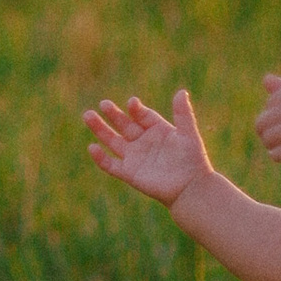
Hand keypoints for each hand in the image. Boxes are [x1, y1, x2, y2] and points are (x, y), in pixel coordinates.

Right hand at [84, 88, 213, 209]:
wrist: (190, 189)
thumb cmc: (192, 161)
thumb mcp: (188, 134)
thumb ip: (183, 114)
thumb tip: (181, 91)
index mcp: (156, 129)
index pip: (141, 115)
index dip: (136, 109)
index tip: (132, 103)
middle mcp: (142, 141)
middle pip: (123, 124)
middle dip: (112, 114)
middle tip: (103, 104)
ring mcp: (134, 157)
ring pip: (112, 141)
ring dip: (100, 129)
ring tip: (88, 115)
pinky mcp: (129, 173)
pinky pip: (111, 165)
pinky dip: (101, 158)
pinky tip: (92, 147)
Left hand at [255, 76, 280, 173]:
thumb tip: (266, 79)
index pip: (278, 98)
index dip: (268, 111)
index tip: (270, 123)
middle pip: (277, 115)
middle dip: (265, 127)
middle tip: (265, 137)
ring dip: (269, 141)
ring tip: (270, 147)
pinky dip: (279, 154)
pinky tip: (275, 156)